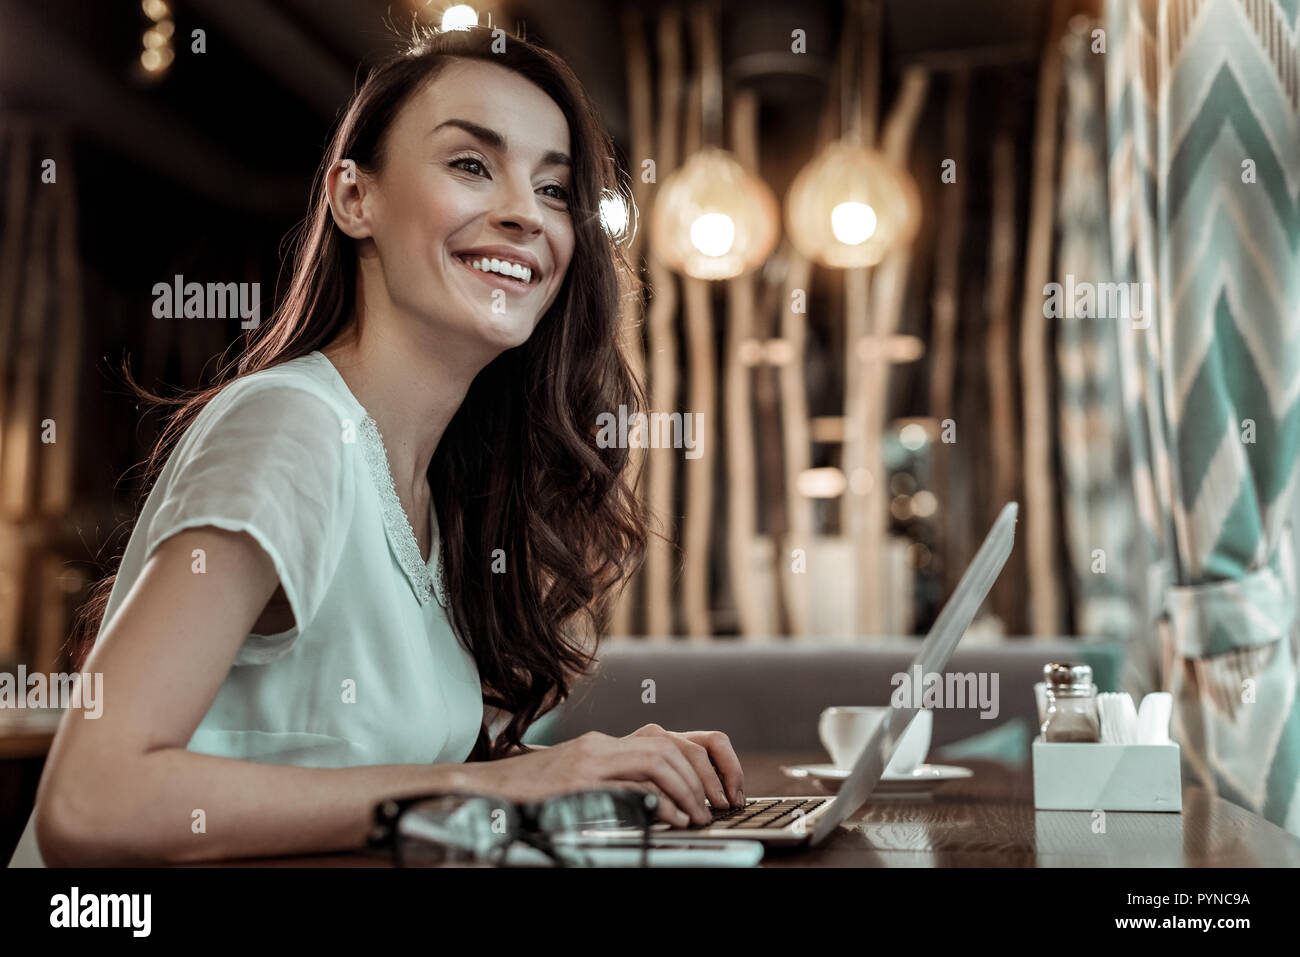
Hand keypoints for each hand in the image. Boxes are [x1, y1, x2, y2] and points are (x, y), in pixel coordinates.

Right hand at [477, 724, 744, 827]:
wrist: (483, 789)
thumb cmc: (533, 793)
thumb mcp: (583, 784)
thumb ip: (621, 786)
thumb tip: (667, 805)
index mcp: (607, 744)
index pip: (672, 738)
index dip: (705, 762)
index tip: (721, 791)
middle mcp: (601, 745)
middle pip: (670, 744)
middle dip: (703, 775)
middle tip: (715, 807)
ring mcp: (588, 761)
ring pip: (656, 758)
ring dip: (686, 788)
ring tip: (697, 816)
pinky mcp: (575, 782)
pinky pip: (626, 784)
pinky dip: (656, 800)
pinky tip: (671, 818)